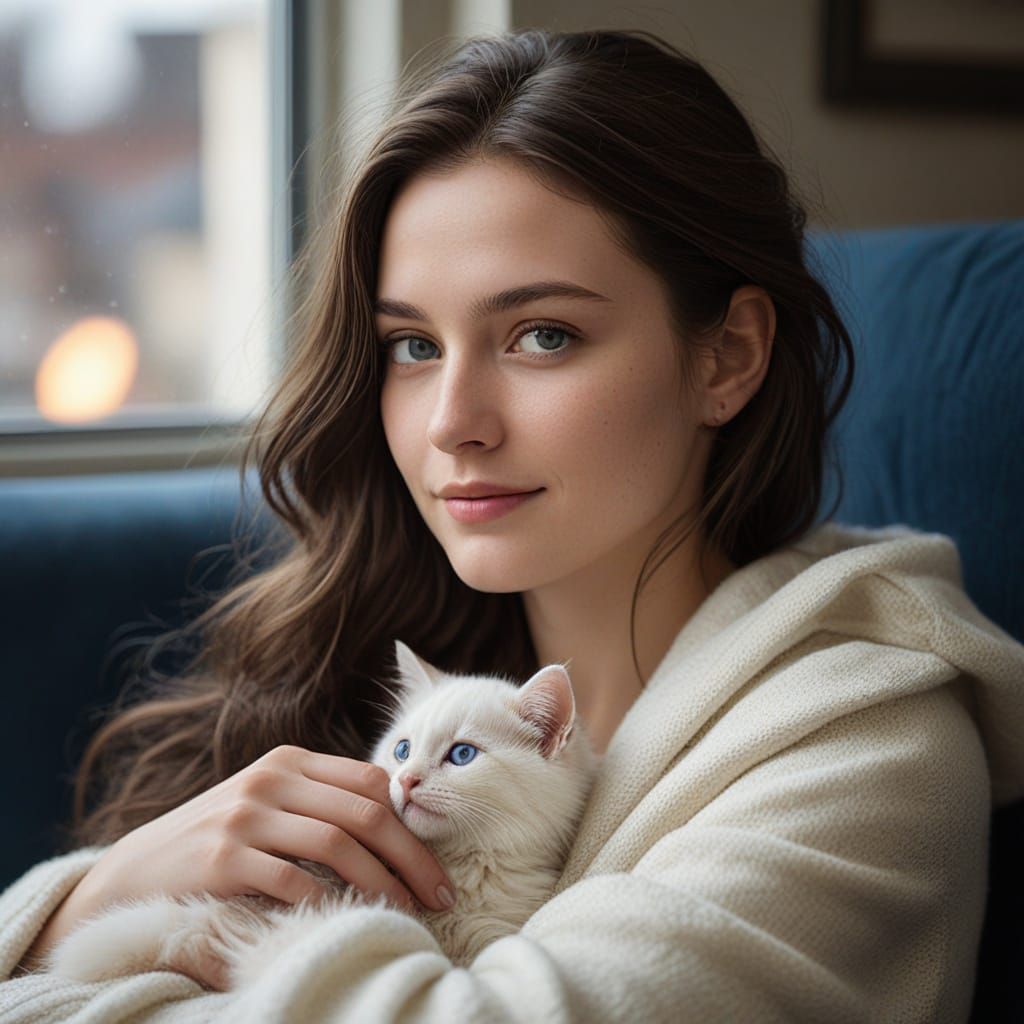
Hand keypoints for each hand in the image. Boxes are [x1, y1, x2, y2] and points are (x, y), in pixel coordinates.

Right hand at [81, 746, 454, 917]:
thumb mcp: (269, 802)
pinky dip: (327, 901)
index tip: (436, 864)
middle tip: (440, 896)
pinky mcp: (223, 859)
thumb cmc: (220, 839)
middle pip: (364, 813)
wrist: (135, 870)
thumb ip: (321, 801)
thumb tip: (397, 823)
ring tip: (407, 911)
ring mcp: (245, 816)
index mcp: (290, 760)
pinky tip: (347, 920)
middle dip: (412, 857)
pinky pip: (291, 881)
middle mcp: (271, 779)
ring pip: (337, 844)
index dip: (411, 823)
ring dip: (382, 882)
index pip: (371, 781)